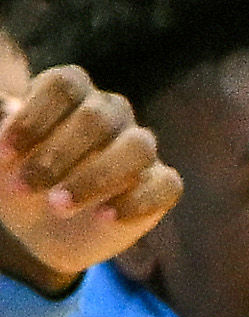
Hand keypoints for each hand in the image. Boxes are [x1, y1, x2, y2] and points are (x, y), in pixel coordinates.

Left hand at [0, 56, 175, 292]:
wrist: (39, 232)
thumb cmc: (17, 180)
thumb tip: (0, 107)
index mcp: (70, 97)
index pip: (65, 84)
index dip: (34, 116)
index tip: (2, 153)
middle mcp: (110, 115)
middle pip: (97, 117)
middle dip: (56, 155)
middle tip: (23, 188)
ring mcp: (138, 149)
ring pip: (137, 147)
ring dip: (95, 178)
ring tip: (58, 207)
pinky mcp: (159, 185)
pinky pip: (164, 184)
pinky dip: (136, 201)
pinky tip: (104, 217)